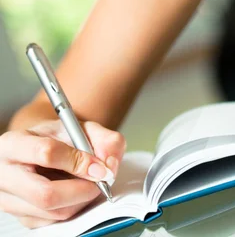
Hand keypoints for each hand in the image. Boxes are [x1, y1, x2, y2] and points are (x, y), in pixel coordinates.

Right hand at [0, 118, 125, 228]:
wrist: (38, 148)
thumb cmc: (56, 137)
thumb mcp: (79, 127)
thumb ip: (102, 139)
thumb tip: (110, 165)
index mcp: (14, 143)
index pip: (46, 153)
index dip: (78, 162)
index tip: (100, 166)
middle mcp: (4, 174)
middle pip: (45, 194)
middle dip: (82, 190)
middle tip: (101, 181)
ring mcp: (9, 201)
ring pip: (52, 212)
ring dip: (81, 200)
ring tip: (91, 183)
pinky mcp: (21, 218)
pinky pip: (53, 221)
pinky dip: (74, 208)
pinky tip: (77, 192)